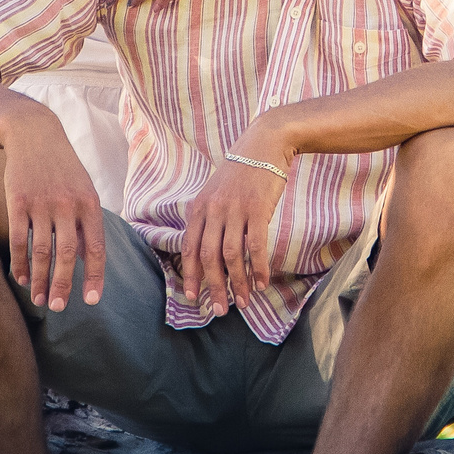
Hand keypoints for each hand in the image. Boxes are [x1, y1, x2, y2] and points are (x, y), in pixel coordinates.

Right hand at [1, 113, 106, 312]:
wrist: (34, 134)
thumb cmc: (63, 167)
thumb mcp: (83, 188)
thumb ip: (86, 222)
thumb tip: (86, 259)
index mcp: (90, 203)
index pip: (96, 247)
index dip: (95, 275)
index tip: (92, 300)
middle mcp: (68, 204)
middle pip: (67, 254)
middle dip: (63, 284)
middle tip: (59, 307)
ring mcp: (42, 203)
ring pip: (41, 251)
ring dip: (41, 279)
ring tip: (40, 300)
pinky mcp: (18, 202)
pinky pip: (20, 240)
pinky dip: (20, 263)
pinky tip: (22, 279)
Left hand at [180, 125, 291, 316]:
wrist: (264, 143)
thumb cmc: (241, 171)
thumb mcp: (216, 191)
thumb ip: (209, 217)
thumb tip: (207, 250)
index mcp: (200, 207)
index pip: (189, 248)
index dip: (190, 275)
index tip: (192, 297)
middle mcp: (214, 210)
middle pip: (208, 257)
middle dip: (213, 287)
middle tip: (219, 310)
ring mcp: (235, 209)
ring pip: (231, 255)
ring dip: (236, 283)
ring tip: (243, 302)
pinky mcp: (257, 209)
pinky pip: (256, 245)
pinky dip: (258, 267)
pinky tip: (261, 283)